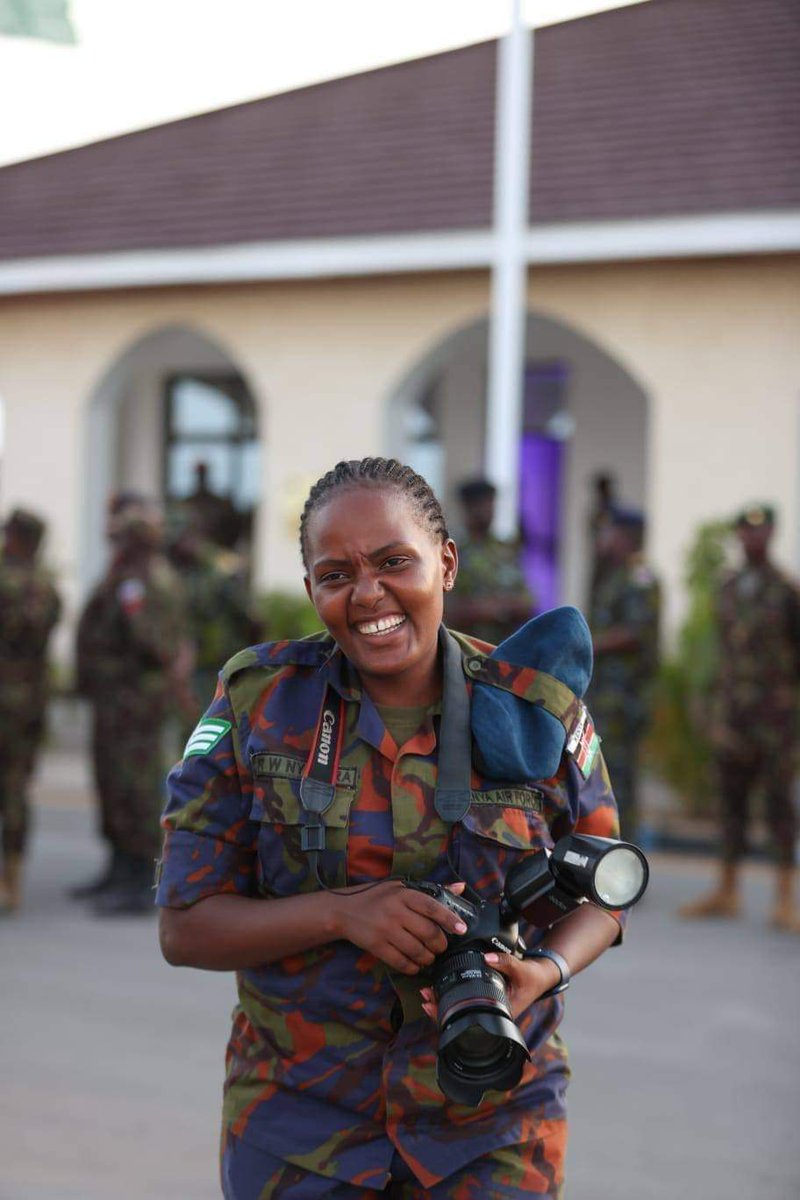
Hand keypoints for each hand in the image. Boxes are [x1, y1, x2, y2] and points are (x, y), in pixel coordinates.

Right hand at [334, 881, 467, 974]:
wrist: (343, 910)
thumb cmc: (376, 897)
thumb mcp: (400, 887)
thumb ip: (431, 890)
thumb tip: (461, 887)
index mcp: (404, 894)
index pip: (432, 907)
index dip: (449, 919)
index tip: (462, 929)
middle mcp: (395, 911)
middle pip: (428, 933)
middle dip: (440, 944)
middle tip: (441, 947)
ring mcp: (385, 930)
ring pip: (417, 950)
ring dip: (428, 958)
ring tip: (429, 957)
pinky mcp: (376, 946)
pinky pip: (401, 962)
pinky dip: (413, 967)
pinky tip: (415, 964)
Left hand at [420, 949, 560, 1021]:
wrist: (540, 977)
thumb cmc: (532, 979)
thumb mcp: (522, 969)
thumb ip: (505, 962)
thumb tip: (487, 957)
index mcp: (499, 1015)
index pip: (467, 1022)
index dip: (447, 1017)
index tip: (431, 1005)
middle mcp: (490, 1015)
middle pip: (459, 1019)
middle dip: (440, 1009)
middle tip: (424, 996)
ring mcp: (486, 1008)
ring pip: (460, 1011)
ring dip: (443, 1002)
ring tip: (427, 993)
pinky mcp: (484, 998)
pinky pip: (464, 1001)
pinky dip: (451, 995)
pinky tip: (440, 988)